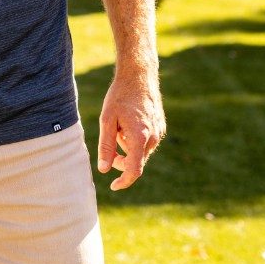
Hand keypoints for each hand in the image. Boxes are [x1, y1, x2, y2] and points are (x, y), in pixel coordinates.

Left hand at [97, 69, 164, 190]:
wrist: (139, 77)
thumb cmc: (119, 96)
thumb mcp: (107, 120)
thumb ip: (106, 145)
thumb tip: (103, 169)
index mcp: (140, 137)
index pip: (134, 169)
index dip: (124, 181)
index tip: (114, 186)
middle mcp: (153, 137)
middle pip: (136, 161)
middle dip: (120, 159)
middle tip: (108, 145)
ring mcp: (159, 132)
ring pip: (140, 151)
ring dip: (127, 145)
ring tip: (119, 123)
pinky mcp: (160, 128)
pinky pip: (145, 142)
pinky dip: (134, 139)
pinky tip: (128, 121)